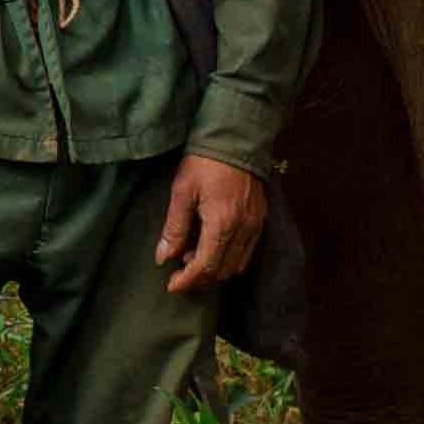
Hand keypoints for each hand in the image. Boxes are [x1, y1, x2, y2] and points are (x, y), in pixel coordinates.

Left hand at [153, 156, 267, 295]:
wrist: (236, 137)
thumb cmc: (204, 161)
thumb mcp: (182, 191)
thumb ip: (174, 227)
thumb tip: (163, 257)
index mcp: (222, 224)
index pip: (205, 266)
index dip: (187, 280)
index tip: (171, 285)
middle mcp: (244, 230)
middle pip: (223, 271)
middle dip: (200, 278)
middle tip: (179, 271)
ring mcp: (256, 225)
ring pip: (237, 265)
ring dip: (215, 269)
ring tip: (193, 256)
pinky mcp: (261, 219)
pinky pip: (248, 252)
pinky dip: (230, 258)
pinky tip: (213, 246)